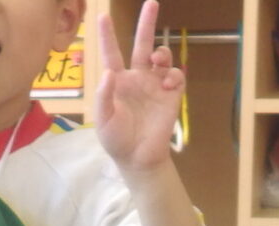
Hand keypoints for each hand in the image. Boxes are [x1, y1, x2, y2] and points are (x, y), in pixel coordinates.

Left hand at [89, 1, 185, 175]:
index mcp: (117, 80)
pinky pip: (176, 76)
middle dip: (147, 23)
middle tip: (152, 3)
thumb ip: (104, 96)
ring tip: (157, 60)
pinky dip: (174, 76)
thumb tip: (109, 72)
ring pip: (162, 57)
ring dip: (162, 53)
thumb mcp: (103, 119)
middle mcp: (137, 77)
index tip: (102, 15)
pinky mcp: (171, 95)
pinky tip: (167, 86)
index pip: (112, 53)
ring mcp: (155, 85)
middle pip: (142, 44)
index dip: (107, 35)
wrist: (138, 158)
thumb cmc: (116, 139)